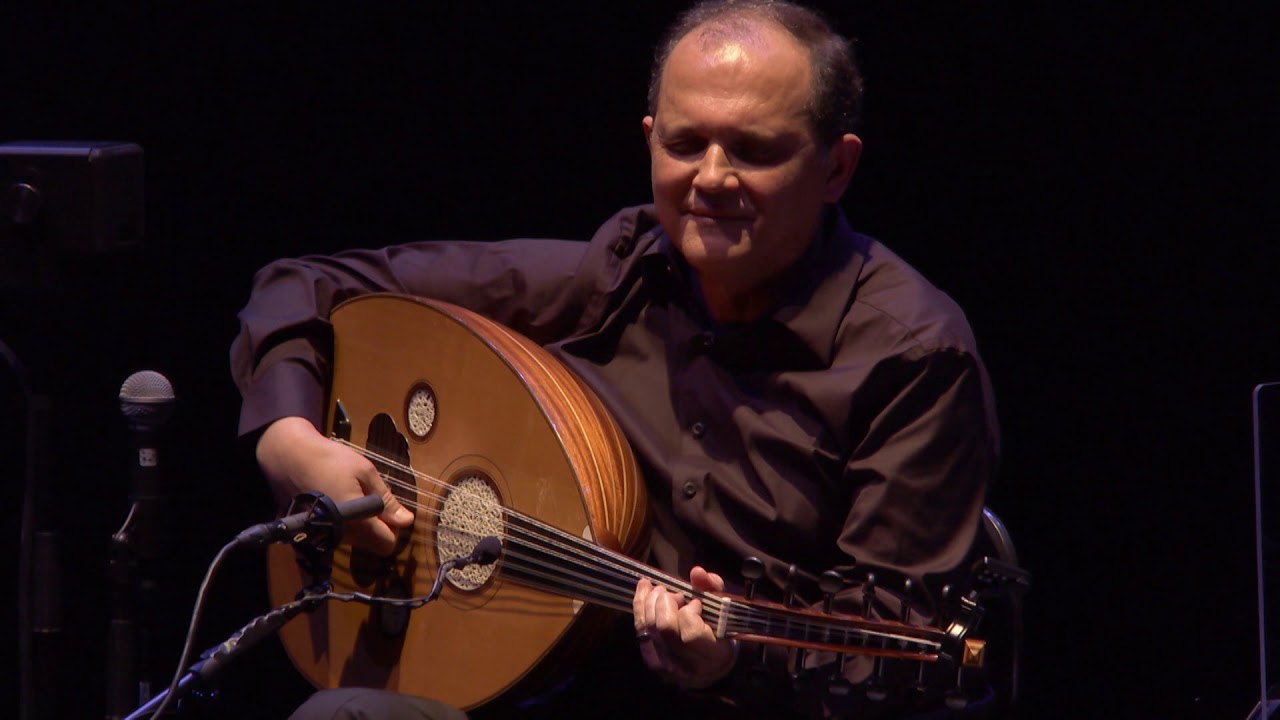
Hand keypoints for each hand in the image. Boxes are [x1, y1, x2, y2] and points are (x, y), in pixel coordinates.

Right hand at [256, 416, 413, 554]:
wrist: (289, 458)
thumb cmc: (331, 460)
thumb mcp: (365, 472)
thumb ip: (386, 499)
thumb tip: (406, 520)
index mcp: (358, 522)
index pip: (387, 544)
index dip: (394, 527)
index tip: (389, 508)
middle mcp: (342, 536)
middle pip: (372, 544)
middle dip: (379, 527)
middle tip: (372, 498)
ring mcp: (327, 535)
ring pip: (357, 540)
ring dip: (363, 524)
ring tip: (354, 495)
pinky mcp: (315, 532)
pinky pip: (341, 534)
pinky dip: (347, 522)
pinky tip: (339, 500)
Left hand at [633, 566, 737, 688]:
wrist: (712, 666)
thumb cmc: (722, 632)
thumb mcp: (724, 608)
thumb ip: (713, 588)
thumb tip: (697, 572)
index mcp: (713, 655)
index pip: (691, 633)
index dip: (690, 612)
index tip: (696, 604)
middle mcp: (688, 666)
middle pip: (665, 629)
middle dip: (666, 602)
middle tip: (675, 595)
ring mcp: (667, 667)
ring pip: (648, 628)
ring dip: (650, 601)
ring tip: (661, 590)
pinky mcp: (652, 661)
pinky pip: (640, 630)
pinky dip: (640, 606)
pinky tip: (645, 590)